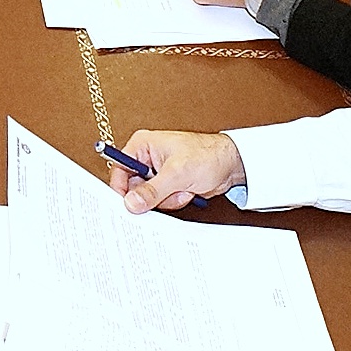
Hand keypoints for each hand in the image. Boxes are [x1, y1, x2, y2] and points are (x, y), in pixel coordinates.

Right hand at [108, 130, 245, 212]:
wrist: (230, 164)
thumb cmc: (207, 155)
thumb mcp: (177, 173)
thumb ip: (152, 190)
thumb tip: (131, 203)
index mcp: (142, 145)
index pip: (119, 169)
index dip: (122, 189)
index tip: (127, 205)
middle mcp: (147, 158)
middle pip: (133, 187)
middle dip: (153, 195)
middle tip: (167, 193)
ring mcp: (157, 172)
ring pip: (148, 197)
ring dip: (167, 198)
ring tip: (182, 187)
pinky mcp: (167, 184)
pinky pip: (161, 201)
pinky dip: (174, 200)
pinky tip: (187, 191)